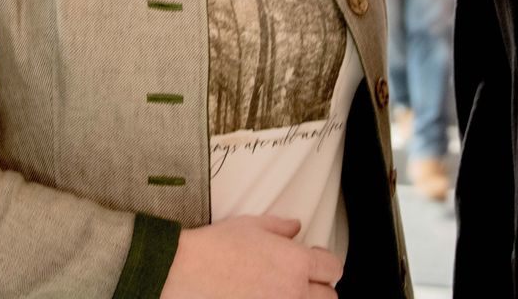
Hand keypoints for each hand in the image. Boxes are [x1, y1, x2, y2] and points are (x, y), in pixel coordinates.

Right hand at [163, 215, 343, 298]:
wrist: (184, 272)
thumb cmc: (215, 247)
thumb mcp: (250, 225)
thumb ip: (279, 227)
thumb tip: (295, 227)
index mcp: (296, 261)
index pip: (333, 268)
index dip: (325, 265)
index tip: (314, 264)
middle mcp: (294, 291)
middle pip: (329, 297)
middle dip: (319, 289)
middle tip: (300, 283)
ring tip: (283, 292)